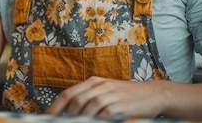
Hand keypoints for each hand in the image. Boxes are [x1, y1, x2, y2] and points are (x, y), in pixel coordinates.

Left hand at [46, 76, 165, 118]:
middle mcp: (100, 86)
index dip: (55, 107)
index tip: (47, 117)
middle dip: (68, 116)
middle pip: (76, 101)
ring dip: (81, 119)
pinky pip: (104, 115)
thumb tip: (72, 112)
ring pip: (88, 108)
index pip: (68, 94)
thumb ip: (90, 99)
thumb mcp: (107, 92)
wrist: (154, 94)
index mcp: (94, 82)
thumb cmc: (128, 96)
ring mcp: (111, 95)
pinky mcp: (121, 106)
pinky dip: (96, 121)